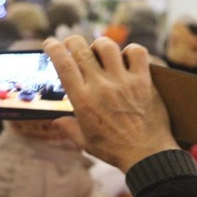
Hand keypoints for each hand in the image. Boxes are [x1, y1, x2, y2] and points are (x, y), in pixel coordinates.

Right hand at [44, 36, 178, 172]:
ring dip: (100, 45)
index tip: (50, 43)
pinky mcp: (143, 81)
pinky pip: (137, 52)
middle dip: (73, 41)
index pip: (63, 65)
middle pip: (82, 50)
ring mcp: (123, 82)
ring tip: (99, 51)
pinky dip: (131, 50)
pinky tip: (127, 57)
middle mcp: (101, 87)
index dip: (54, 48)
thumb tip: (57, 121)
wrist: (147, 155)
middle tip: (72, 43)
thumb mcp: (85, 142)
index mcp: (83, 100)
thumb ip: (69, 128)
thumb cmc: (114, 150)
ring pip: (107, 46)